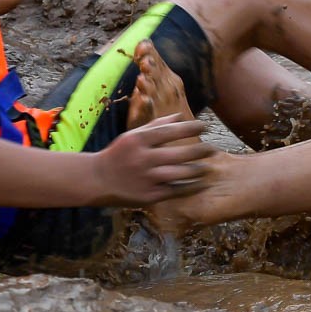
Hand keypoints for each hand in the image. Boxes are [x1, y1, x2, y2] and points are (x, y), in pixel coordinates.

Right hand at [89, 113, 213, 206]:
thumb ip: (156, 125)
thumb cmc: (119, 154)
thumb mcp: (133, 135)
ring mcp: (147, 179)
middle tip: (212, 149)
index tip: (204, 126)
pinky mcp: (149, 196)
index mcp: (139, 140)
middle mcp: (143, 159)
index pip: (170, 131)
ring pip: (179, 174)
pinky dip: (190, 187)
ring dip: (198, 170)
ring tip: (208, 167)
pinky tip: (201, 183)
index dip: (190, 128)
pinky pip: (175, 191)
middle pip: (179, 154)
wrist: (98, 180)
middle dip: (199, 151)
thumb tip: (181, 115)